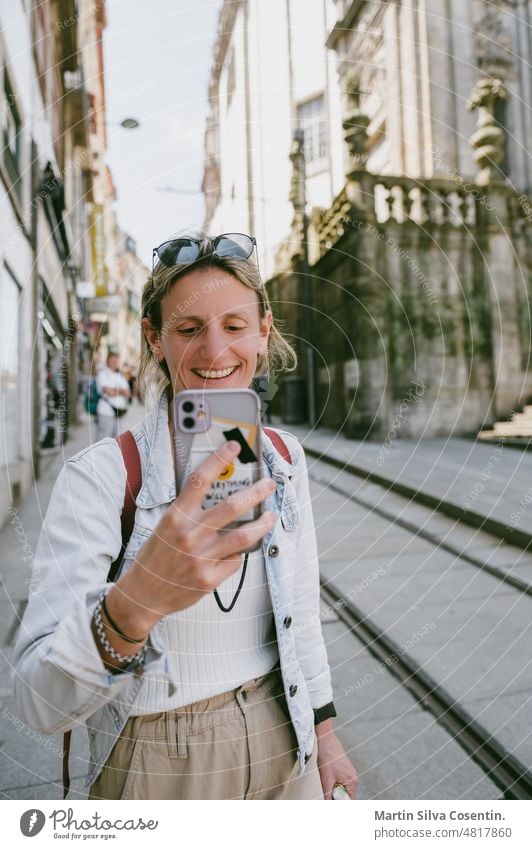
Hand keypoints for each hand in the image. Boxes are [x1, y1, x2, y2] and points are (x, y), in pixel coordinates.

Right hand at [108, 440, 275, 633]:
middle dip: (256, 493)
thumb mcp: (166, 526)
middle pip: (231, 507)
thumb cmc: (156, 557)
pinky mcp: (209, 579)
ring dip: (261, 524)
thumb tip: (223, 495)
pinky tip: (238, 551)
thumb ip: (191, 512)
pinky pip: (235, 560)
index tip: (234, 447)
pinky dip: (239, 553)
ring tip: (270, 516)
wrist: (142, 593)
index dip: (218, 460)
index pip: (200, 481)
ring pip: (242, 536)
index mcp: (176, 517)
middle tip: (268, 485)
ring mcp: (200, 558)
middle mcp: (189, 535)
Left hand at [316, 720, 357, 799]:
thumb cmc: (327, 757)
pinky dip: (336, 784)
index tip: (333, 802)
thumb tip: (328, 806)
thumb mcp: (326, 780)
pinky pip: (342, 783)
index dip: (341, 805)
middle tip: (328, 792)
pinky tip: (329, 778)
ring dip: (335, 790)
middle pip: (347, 797)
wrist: (326, 740)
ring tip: (328, 782)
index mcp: (352, 783)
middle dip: (337, 797)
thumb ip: (328, 796)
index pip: (350, 802)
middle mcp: (354, 779)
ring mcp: (351, 774)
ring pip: (344, 790)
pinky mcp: (346, 770)